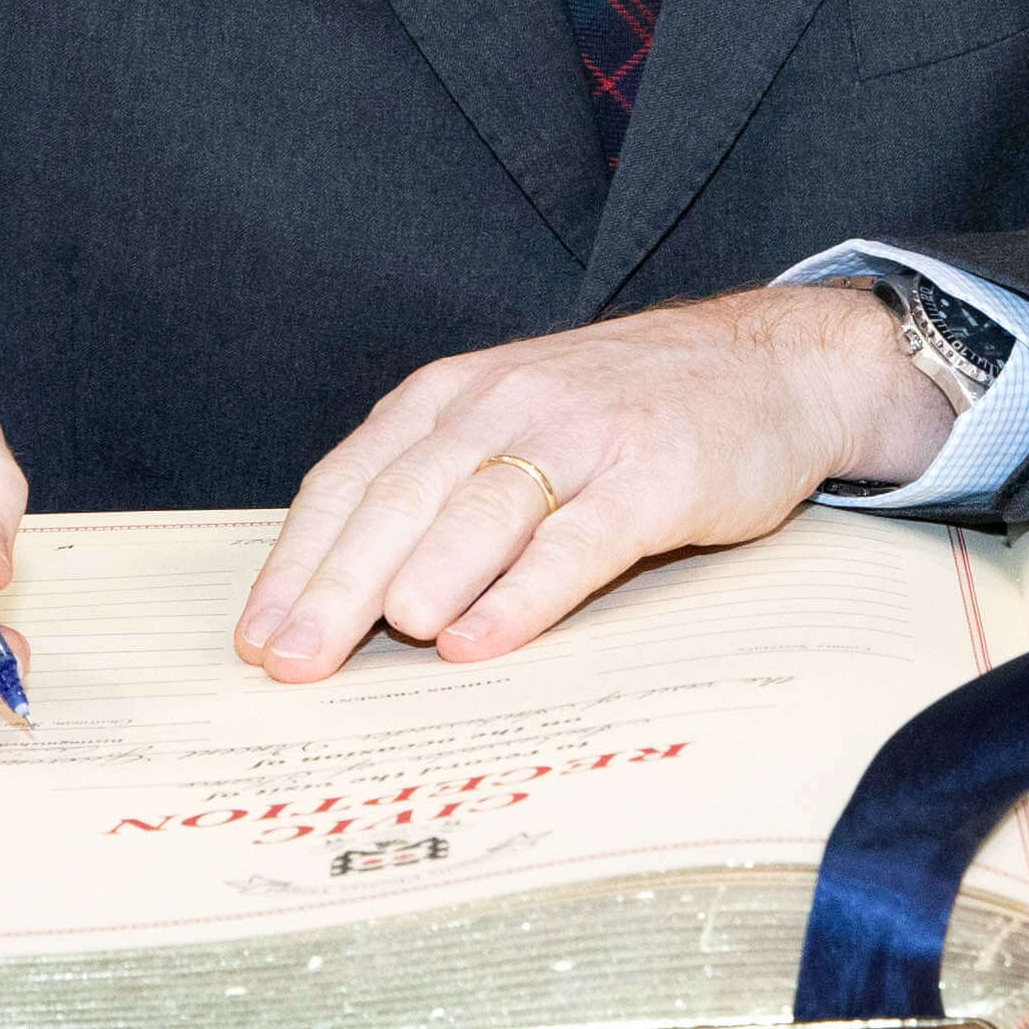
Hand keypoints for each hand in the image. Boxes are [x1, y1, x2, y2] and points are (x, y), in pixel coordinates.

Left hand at [234, 285, 955, 681]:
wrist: (771, 364)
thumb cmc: (626, 412)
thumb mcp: (515, 419)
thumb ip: (438, 486)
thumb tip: (342, 598)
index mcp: (454, 396)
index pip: (352, 480)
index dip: (298, 561)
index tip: (258, 637)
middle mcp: (506, 406)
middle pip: (400, 501)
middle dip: (335, 587)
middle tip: (291, 664)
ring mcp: (584, 437)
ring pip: (480, 511)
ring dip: (421, 579)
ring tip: (378, 642)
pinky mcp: (656, 475)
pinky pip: (576, 540)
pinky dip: (521, 594)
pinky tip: (478, 641)